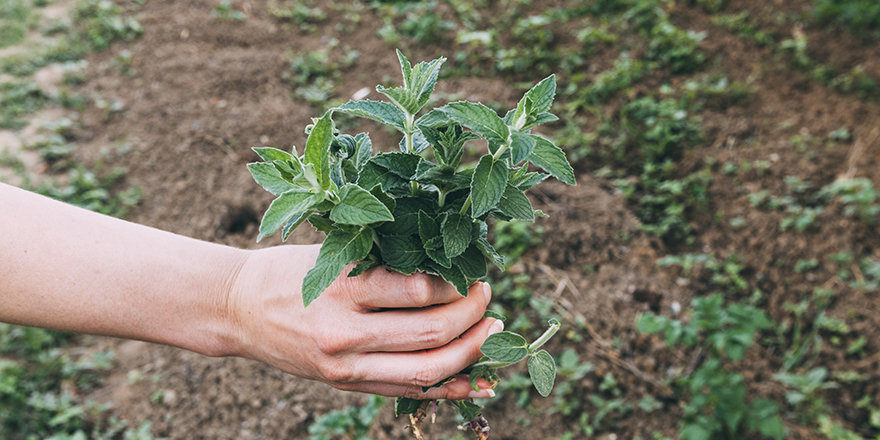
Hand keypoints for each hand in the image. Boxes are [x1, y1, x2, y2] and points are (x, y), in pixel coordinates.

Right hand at [228, 244, 502, 398]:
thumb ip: (384, 264)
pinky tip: (478, 382)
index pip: (418, 290)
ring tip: (493, 332)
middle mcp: (344, 333)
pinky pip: (407, 391)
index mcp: (341, 288)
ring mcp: (345, 367)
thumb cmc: (288, 270)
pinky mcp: (345, 386)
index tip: (469, 271)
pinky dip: (449, 389)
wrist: (237, 308)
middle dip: (472, 316)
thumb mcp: (333, 254)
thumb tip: (448, 267)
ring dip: (470, 352)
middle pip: (430, 334)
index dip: (456, 283)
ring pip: (425, 370)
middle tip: (488, 297)